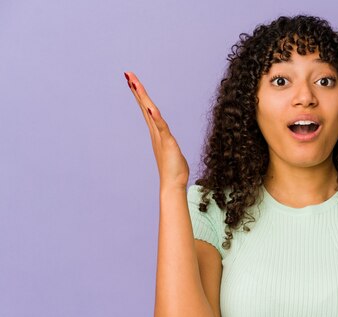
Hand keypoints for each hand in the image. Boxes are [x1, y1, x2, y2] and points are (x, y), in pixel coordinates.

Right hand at [125, 72, 189, 190]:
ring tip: (134, 83)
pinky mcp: (167, 142)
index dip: (140, 95)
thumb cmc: (174, 171)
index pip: (147, 109)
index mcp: (156, 132)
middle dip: (137, 89)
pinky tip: (150, 107)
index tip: (132, 81)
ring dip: (143, 97)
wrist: (173, 185)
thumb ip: (169, 144)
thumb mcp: (172, 151)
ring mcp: (160, 136)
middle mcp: (155, 132)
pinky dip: (156, 117)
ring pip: (150, 112)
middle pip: (144, 106)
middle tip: (127, 74)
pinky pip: (161, 127)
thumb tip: (169, 144)